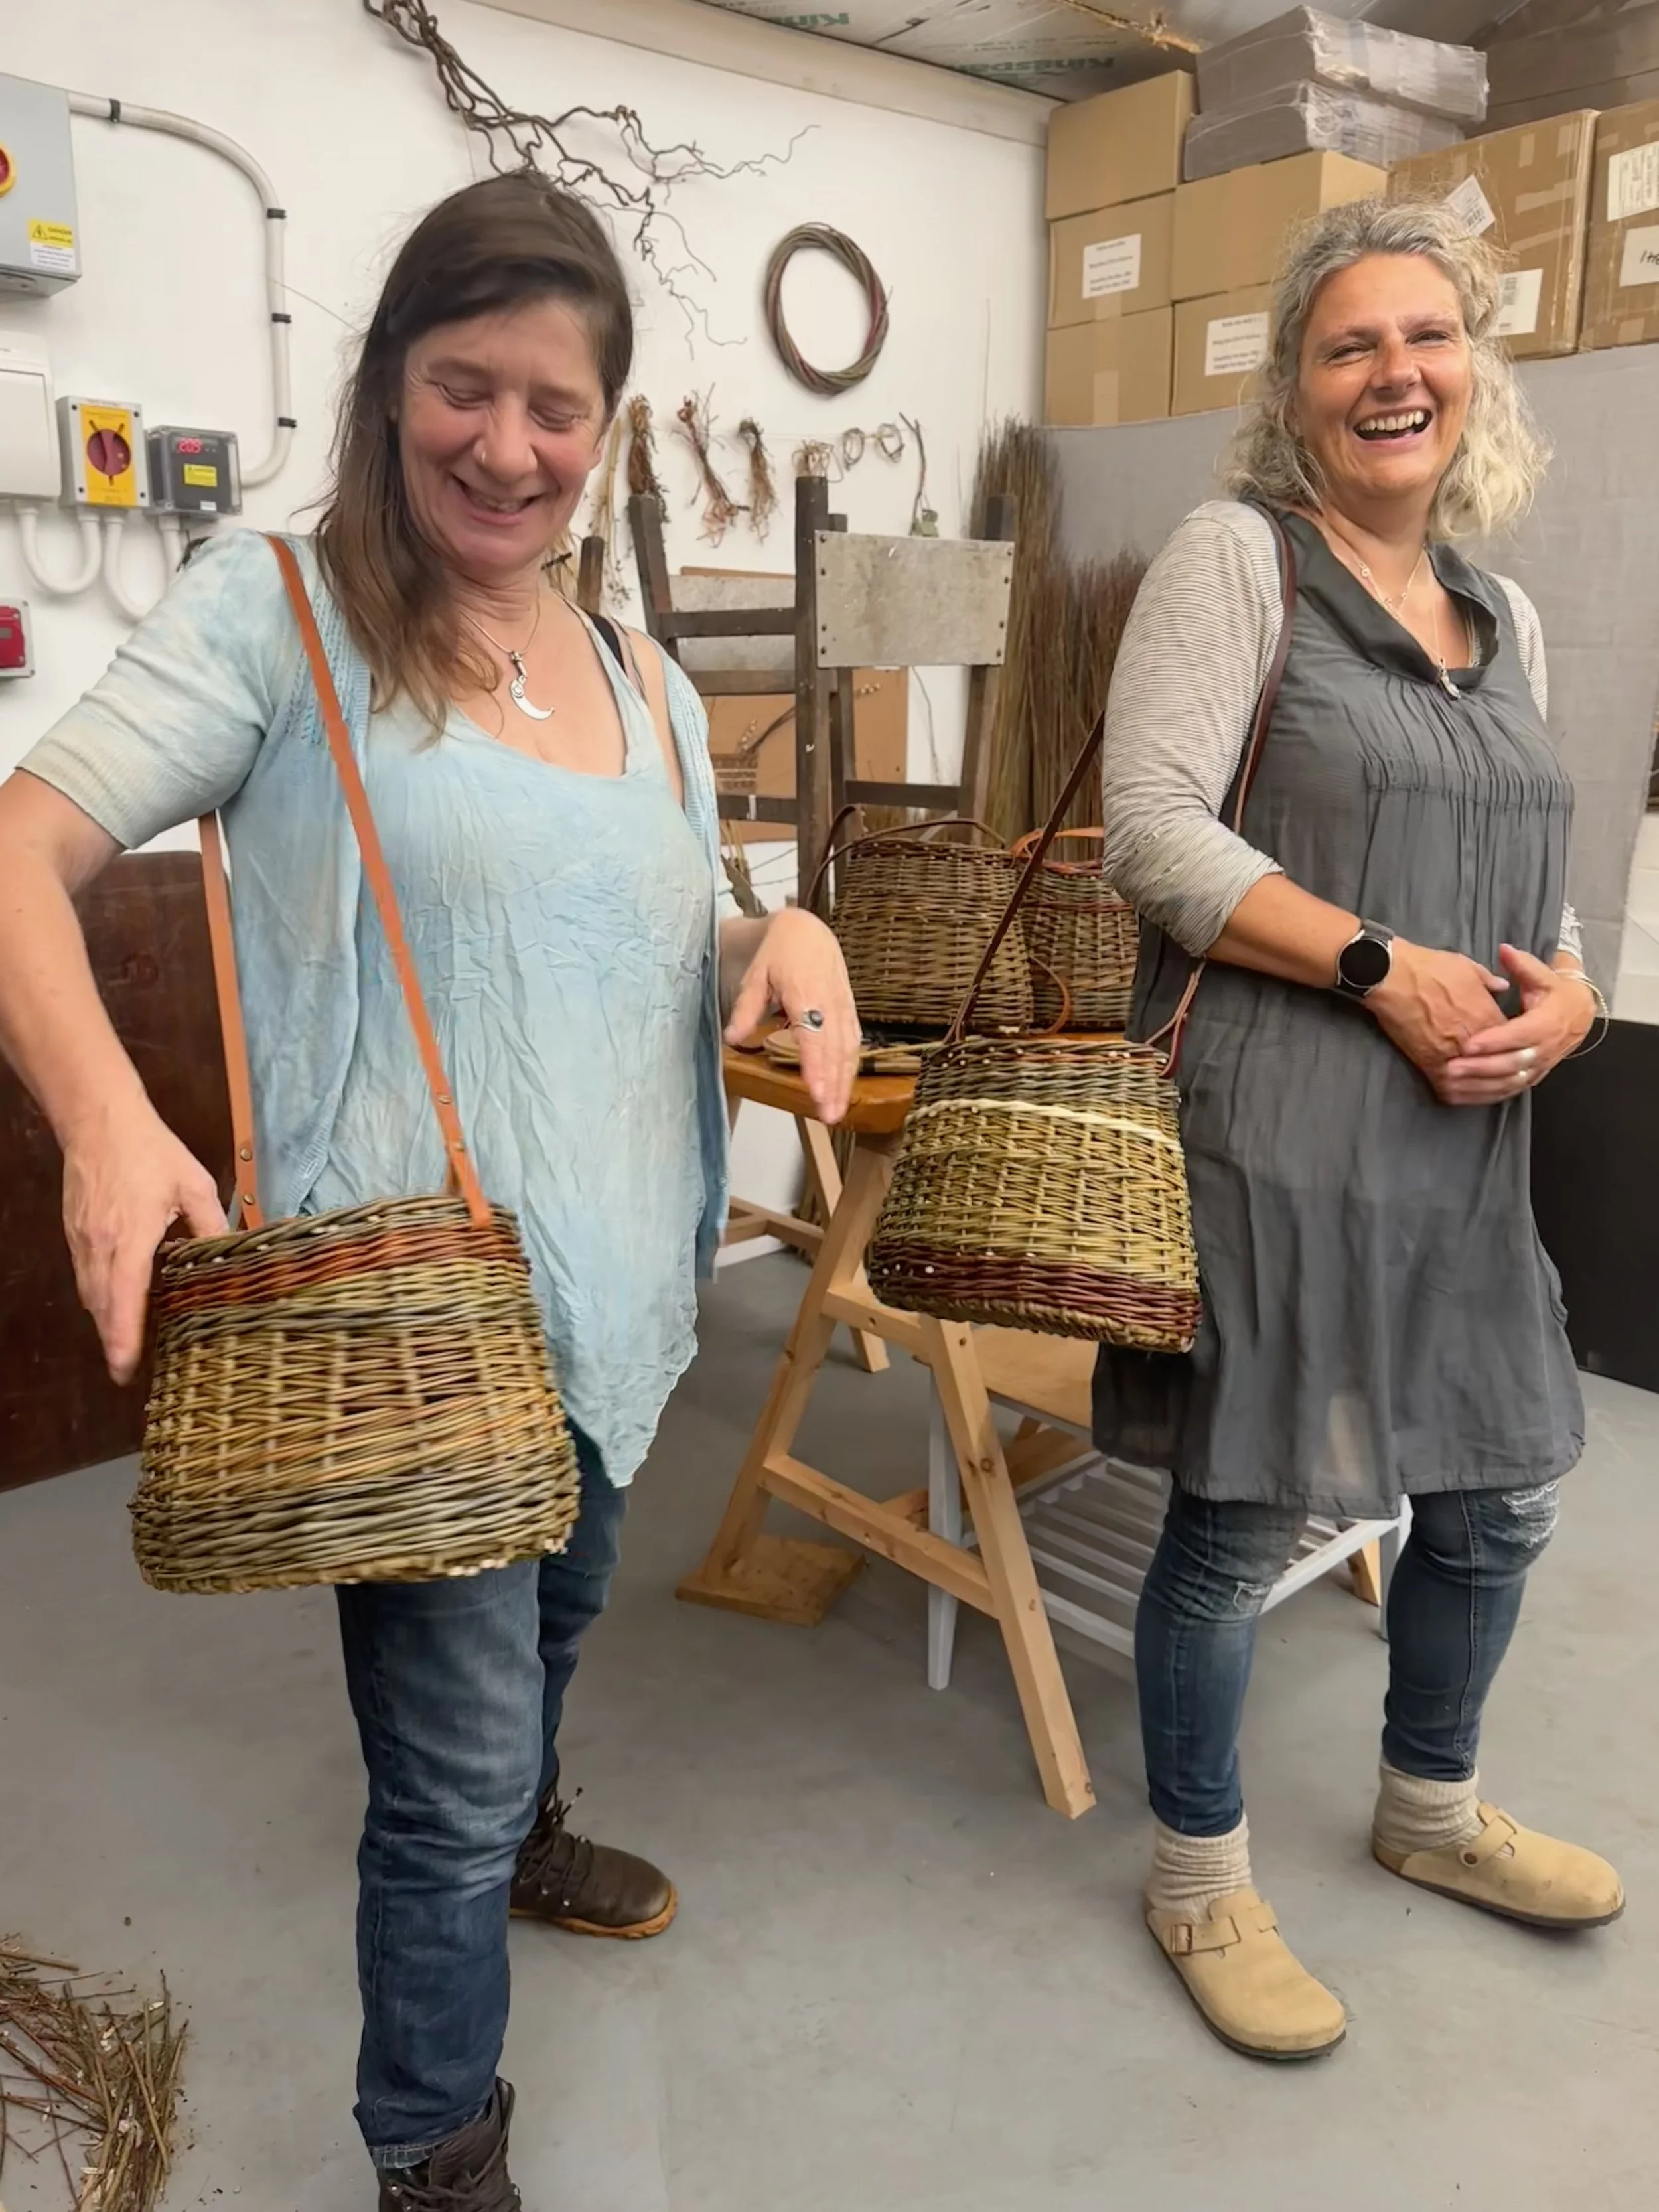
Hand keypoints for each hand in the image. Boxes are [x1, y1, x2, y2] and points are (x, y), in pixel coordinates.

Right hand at [62, 1101, 226, 1382]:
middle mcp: (99, 1246)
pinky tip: (115, 1301)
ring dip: (105, 1320)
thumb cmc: (149, 1150)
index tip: (125, 1369)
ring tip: (125, 1344)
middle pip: (102, 1307)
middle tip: (129, 1369)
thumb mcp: (193, 1185)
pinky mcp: (74, 1232)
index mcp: (131, 1238)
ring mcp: (82, 1240)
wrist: (98, 1119)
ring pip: (89, 1293)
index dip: (124, 1338)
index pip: (124, 1300)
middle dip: (113, 1340)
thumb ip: (210, 1225)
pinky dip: (98, 1295)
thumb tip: (231, 1255)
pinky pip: (84, 1275)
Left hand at [724, 907, 860, 1124]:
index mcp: (805, 993)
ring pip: (848, 1049)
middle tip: (828, 1116)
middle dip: (833, 1085)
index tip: (816, 1092)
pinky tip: (846, 1087)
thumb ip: (746, 1008)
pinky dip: (851, 1067)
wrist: (808, 930)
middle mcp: (829, 1002)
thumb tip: (731, 1038)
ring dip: (844, 1082)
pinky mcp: (849, 1009)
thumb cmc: (778, 953)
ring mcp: (843, 1006)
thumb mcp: (756, 975)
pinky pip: (854, 1041)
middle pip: (835, 1050)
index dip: (816, 1066)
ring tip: (837, 1111)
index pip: (813, 1036)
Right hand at [1366, 938, 1508, 1095]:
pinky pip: (1452, 1090)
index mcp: (1487, 1016)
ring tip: (1492, 1090)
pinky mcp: (1429, 1064)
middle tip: (1512, 1077)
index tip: (1514, 1048)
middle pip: (1500, 1068)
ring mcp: (1451, 1055)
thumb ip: (1488, 981)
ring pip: (1479, 1084)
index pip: (1513, 1040)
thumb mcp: (1466, 966)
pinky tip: (1466, 1096)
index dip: (1515, 1046)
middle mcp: (1473, 1040)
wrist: (1392, 977)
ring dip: (1488, 1090)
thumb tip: (1502, 987)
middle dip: (1508, 1073)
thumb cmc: (1429, 967)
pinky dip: (1462, 1096)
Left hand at [1438, 944, 1594, 1107]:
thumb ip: (1523, 965)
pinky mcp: (1531, 1077)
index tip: (1467, 1043)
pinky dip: (1484, 1095)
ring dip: (1479, 1085)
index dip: (1493, 1041)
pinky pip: (1508, 1091)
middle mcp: (1544, 1049)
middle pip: (1510, 1064)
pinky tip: (1461, 1095)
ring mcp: (1538, 1067)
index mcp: (1547, 1023)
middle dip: (1480, 1067)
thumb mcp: (1544, 975)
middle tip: (1450, 1067)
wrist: (1580, 1014)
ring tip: (1450, 1082)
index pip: (1518, 1036)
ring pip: (1508, 1082)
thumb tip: (1505, 949)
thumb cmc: (1556, 991)